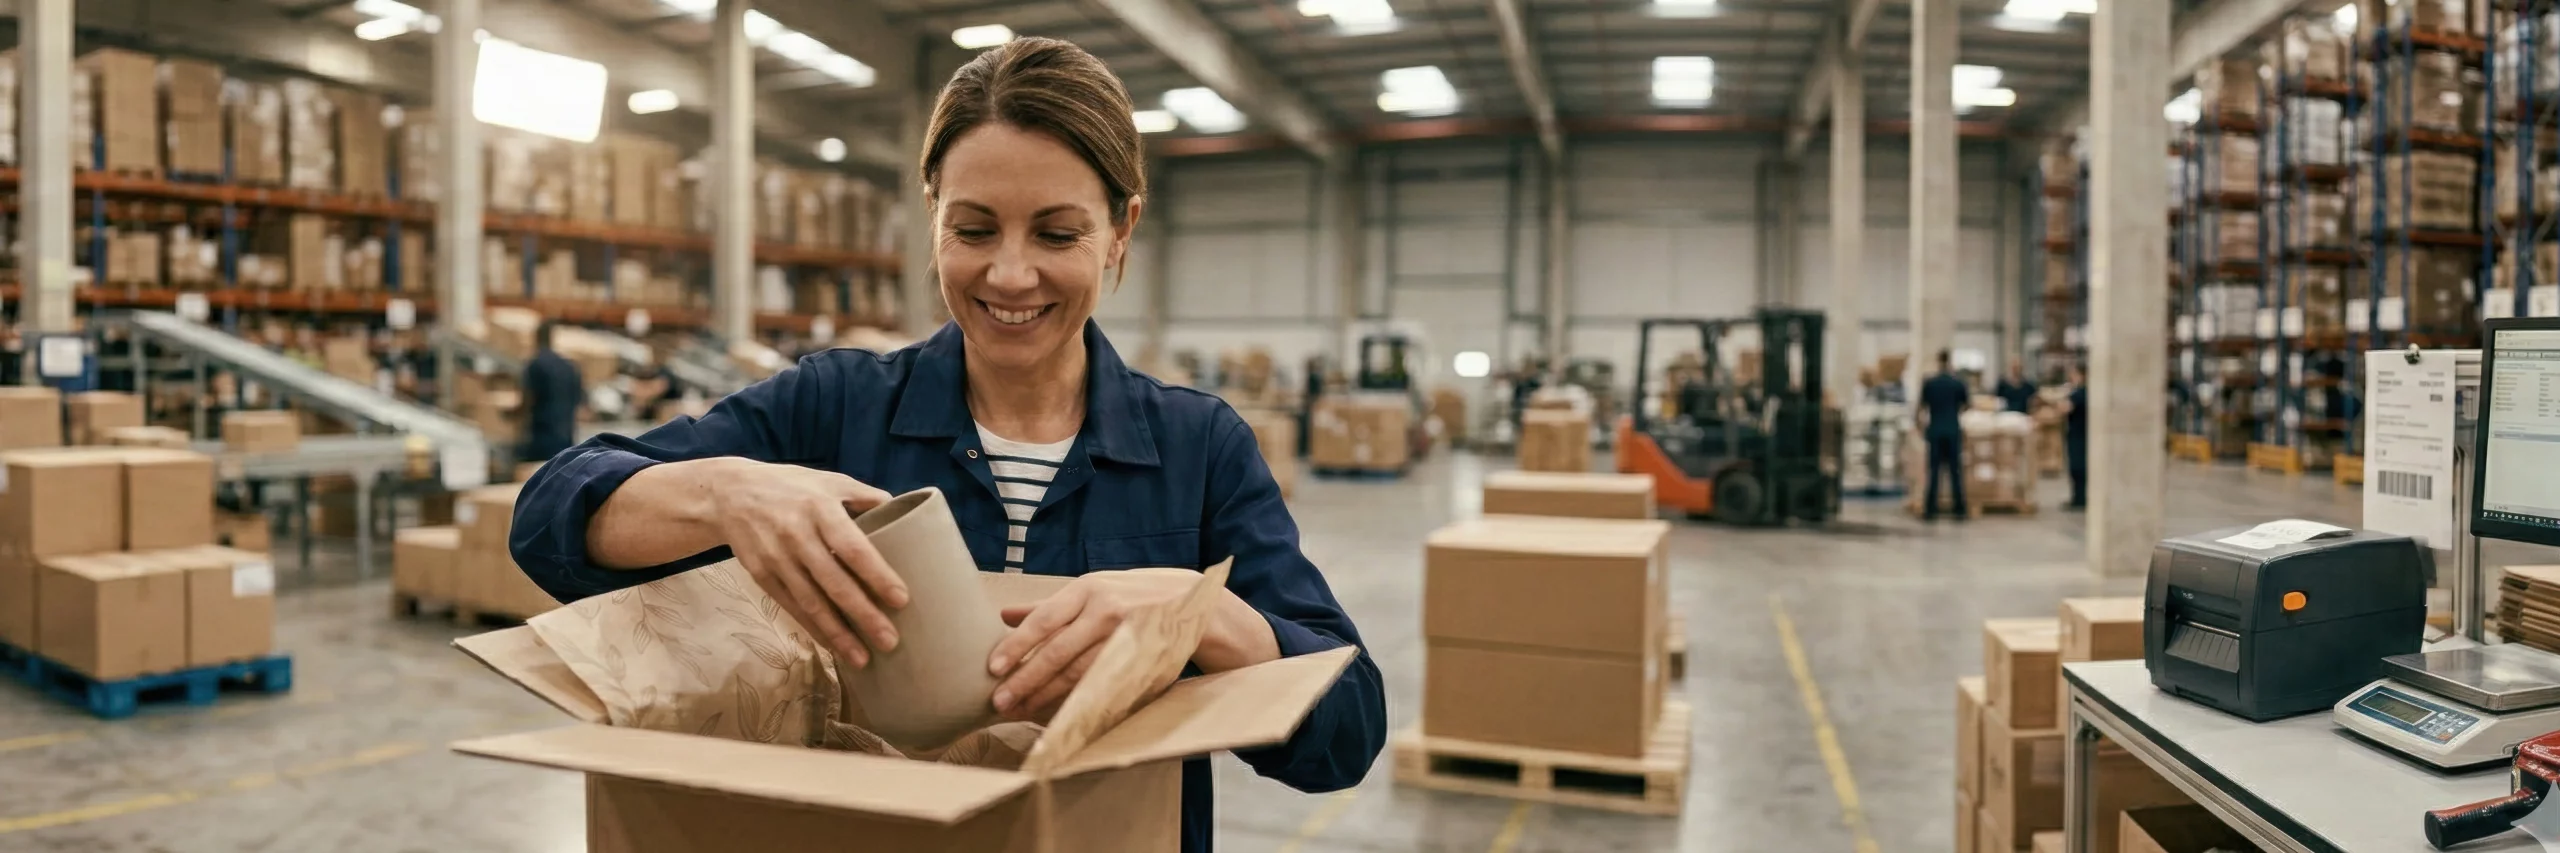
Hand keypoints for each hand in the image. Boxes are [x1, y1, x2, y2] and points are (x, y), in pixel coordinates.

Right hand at [705, 459, 909, 667]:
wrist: (728, 494)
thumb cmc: (790, 486)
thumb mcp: (827, 480)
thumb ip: (864, 495)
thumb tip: (902, 512)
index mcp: (820, 509)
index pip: (852, 547)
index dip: (877, 575)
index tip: (901, 599)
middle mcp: (797, 537)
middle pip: (834, 583)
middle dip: (863, 615)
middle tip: (890, 641)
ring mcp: (777, 559)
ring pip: (811, 603)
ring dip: (838, 634)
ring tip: (863, 658)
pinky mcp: (762, 577)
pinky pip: (792, 607)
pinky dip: (813, 629)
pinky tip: (834, 646)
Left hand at [984, 569, 1200, 722]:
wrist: (1194, 604)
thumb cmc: (1132, 596)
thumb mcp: (1093, 590)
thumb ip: (1049, 606)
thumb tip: (1003, 614)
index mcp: (1088, 589)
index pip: (1044, 620)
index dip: (1017, 646)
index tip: (993, 668)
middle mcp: (1107, 610)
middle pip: (1059, 651)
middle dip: (1027, 679)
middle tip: (1000, 701)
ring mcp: (1127, 636)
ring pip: (1080, 673)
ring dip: (1047, 696)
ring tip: (1022, 710)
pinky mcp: (1142, 660)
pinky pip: (1103, 685)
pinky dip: (1078, 700)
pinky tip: (1059, 713)